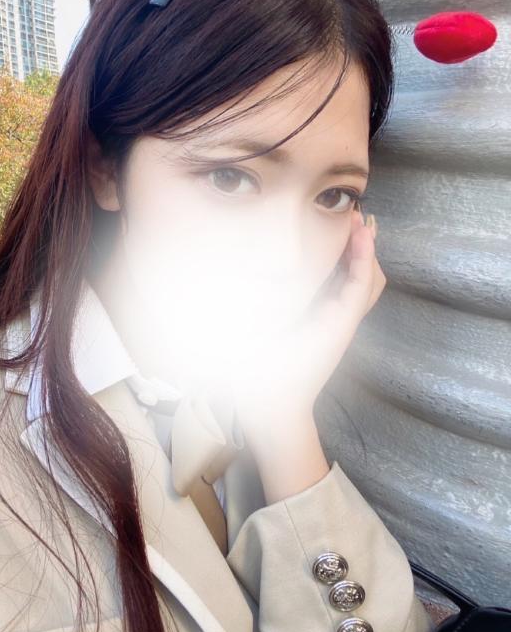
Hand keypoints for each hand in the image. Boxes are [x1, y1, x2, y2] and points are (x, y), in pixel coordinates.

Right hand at [222, 209, 385, 453]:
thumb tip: (267, 264)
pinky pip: (347, 297)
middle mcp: (341, 323)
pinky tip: (330, 260)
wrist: (274, 415)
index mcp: (334, 322)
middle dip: (367, 248)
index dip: (362, 248)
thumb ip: (267, 303)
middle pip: (370, 281)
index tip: (358, 219)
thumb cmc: (266, 379)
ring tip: (349, 231)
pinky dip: (348, 273)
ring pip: (362, 288)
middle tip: (355, 216)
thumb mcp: (261, 336)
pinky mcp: (327, 332)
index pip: (362, 280)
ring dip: (360, 259)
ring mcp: (336, 328)